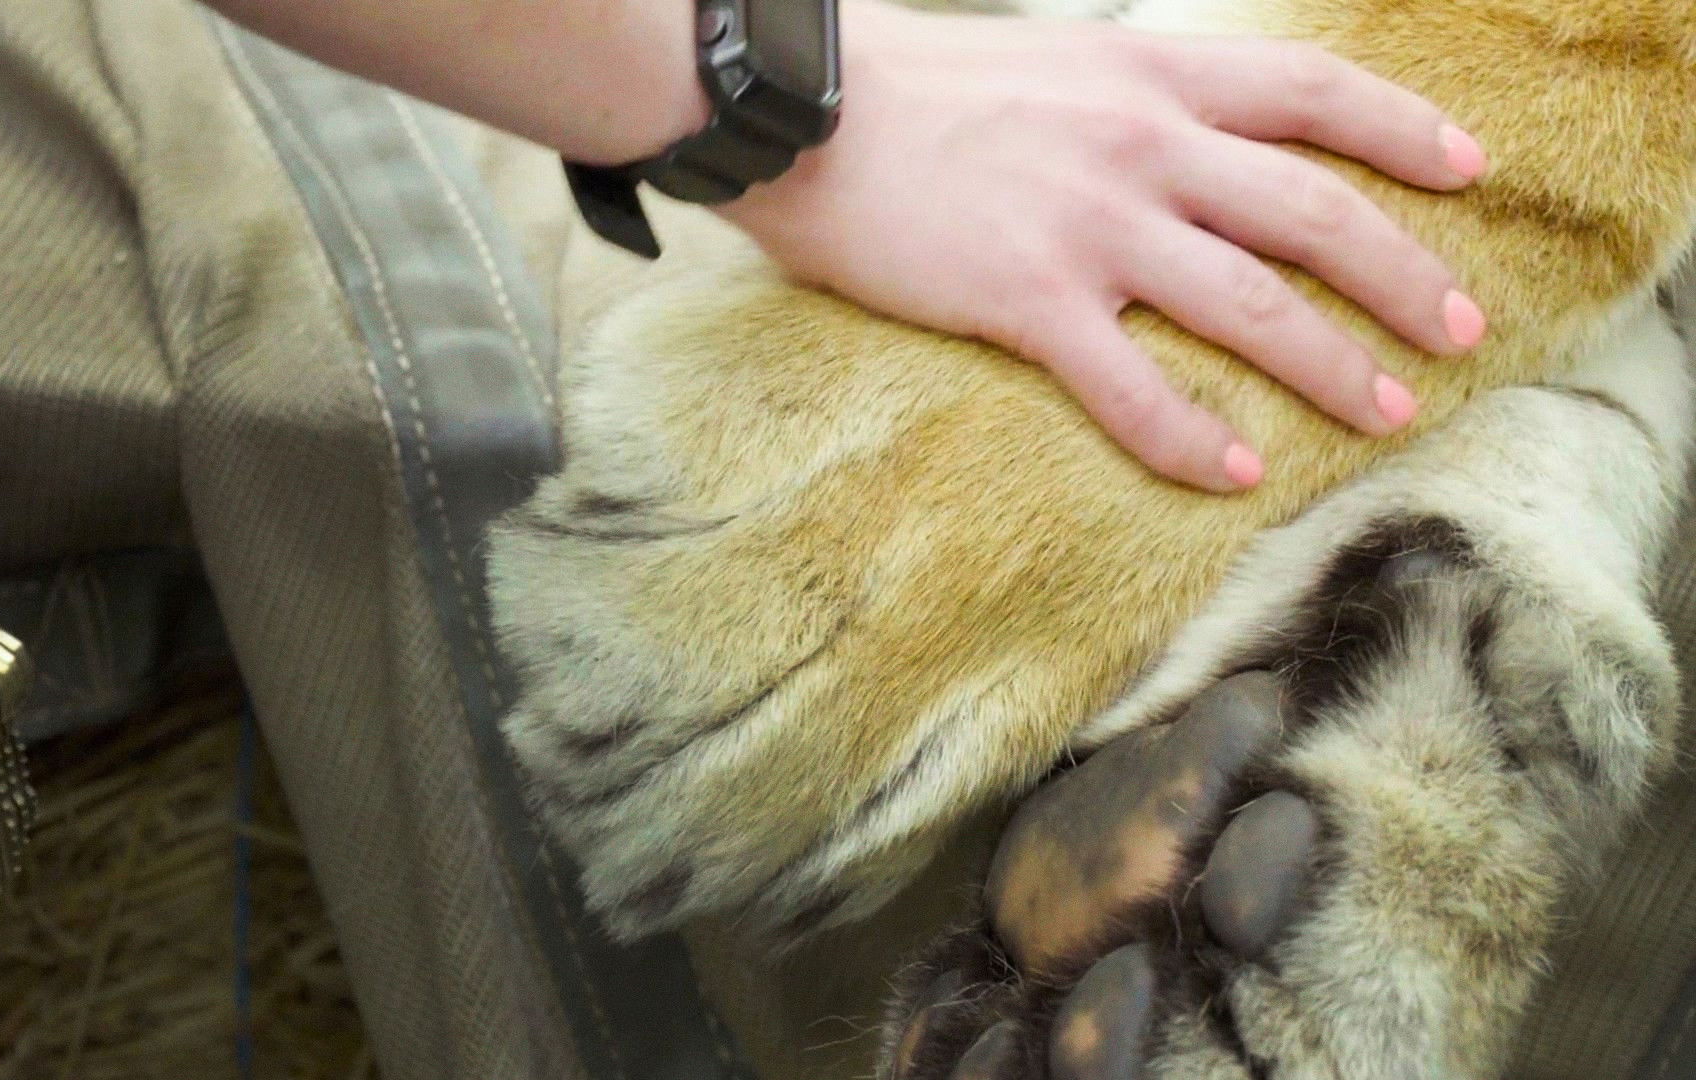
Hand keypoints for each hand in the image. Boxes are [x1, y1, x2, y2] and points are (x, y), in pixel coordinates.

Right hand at [719, 1, 1488, 492]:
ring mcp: (1090, 224)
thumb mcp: (1055, 59)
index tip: (1470, 171)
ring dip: (1333, 366)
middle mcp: (1142, 144)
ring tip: (1390, 414)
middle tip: (1461, 332)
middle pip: (1313, 212)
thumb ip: (1133, 97)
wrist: (808, 111)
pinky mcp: (1027, 298)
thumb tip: (1189, 142)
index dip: (1405, 130)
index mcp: (1150, 74)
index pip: (1313, 91)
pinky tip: (1233, 473)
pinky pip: (1130, 383)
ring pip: (1250, 303)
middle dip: (1403, 275)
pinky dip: (1189, 434)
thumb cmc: (918, 88)